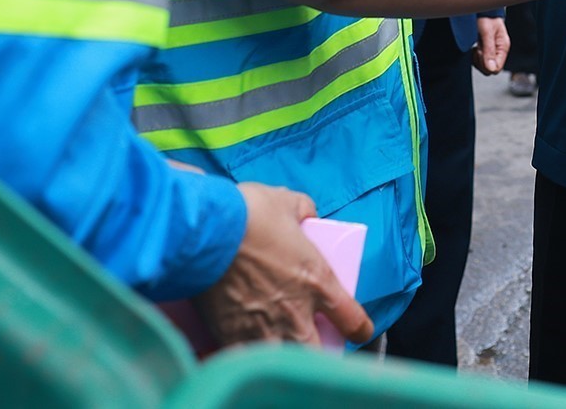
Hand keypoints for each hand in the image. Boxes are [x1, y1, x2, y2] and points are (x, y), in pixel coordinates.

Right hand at [195, 182, 371, 347]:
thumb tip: (306, 215)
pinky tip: (248, 352)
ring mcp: (264, 328)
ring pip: (286, 363)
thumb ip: (303, 210)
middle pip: (322, 355)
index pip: (352, 320)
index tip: (358, 331)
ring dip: (288, 358)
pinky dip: (250, 356)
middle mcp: (296, 312)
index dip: (360, 329)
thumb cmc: (248, 215)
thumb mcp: (286, 202)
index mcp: (317, 281)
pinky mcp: (232, 335)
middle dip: (323, 355)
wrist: (205, 231)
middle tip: (317, 346)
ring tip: (283, 352)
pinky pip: (248, 359)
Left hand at [471, 16, 508, 74]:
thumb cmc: (485, 16)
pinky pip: (480, 61)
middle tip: (478, 48)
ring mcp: (493, 50)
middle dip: (481, 61)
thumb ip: (489, 50)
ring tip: (476, 46)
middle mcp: (499, 50)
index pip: (497, 68)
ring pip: (485, 66)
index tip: (480, 52)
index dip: (486, 64)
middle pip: (490, 69)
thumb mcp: (487, 32)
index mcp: (503, 46)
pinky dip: (475, 57)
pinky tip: (475, 47)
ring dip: (477, 59)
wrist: (481, 8)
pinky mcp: (486, 49)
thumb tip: (491, 69)